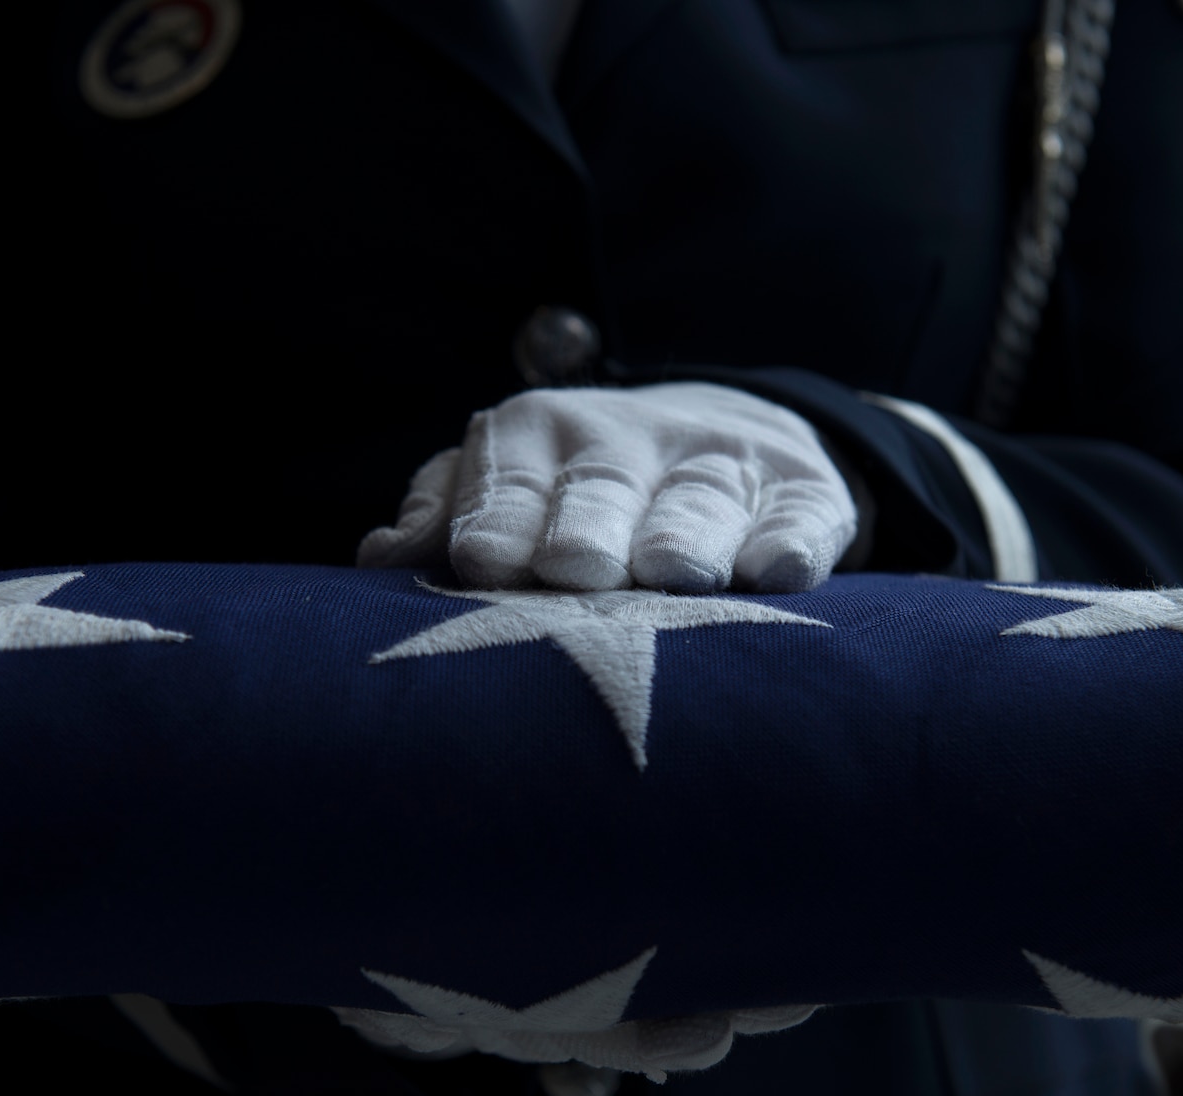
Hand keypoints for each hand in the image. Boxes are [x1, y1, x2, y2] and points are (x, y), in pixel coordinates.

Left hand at [357, 382, 857, 592]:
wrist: (728, 436)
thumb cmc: (581, 487)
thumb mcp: (509, 482)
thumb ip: (445, 512)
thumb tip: (380, 554)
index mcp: (543, 435)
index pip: (513, 476)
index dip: (499, 515)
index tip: (482, 563)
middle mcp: (632, 442)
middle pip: (606, 485)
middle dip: (590, 524)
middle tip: (575, 568)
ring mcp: (721, 466)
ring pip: (701, 501)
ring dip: (688, 535)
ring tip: (677, 572)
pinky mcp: (803, 494)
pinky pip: (799, 519)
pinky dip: (791, 543)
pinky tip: (779, 573)